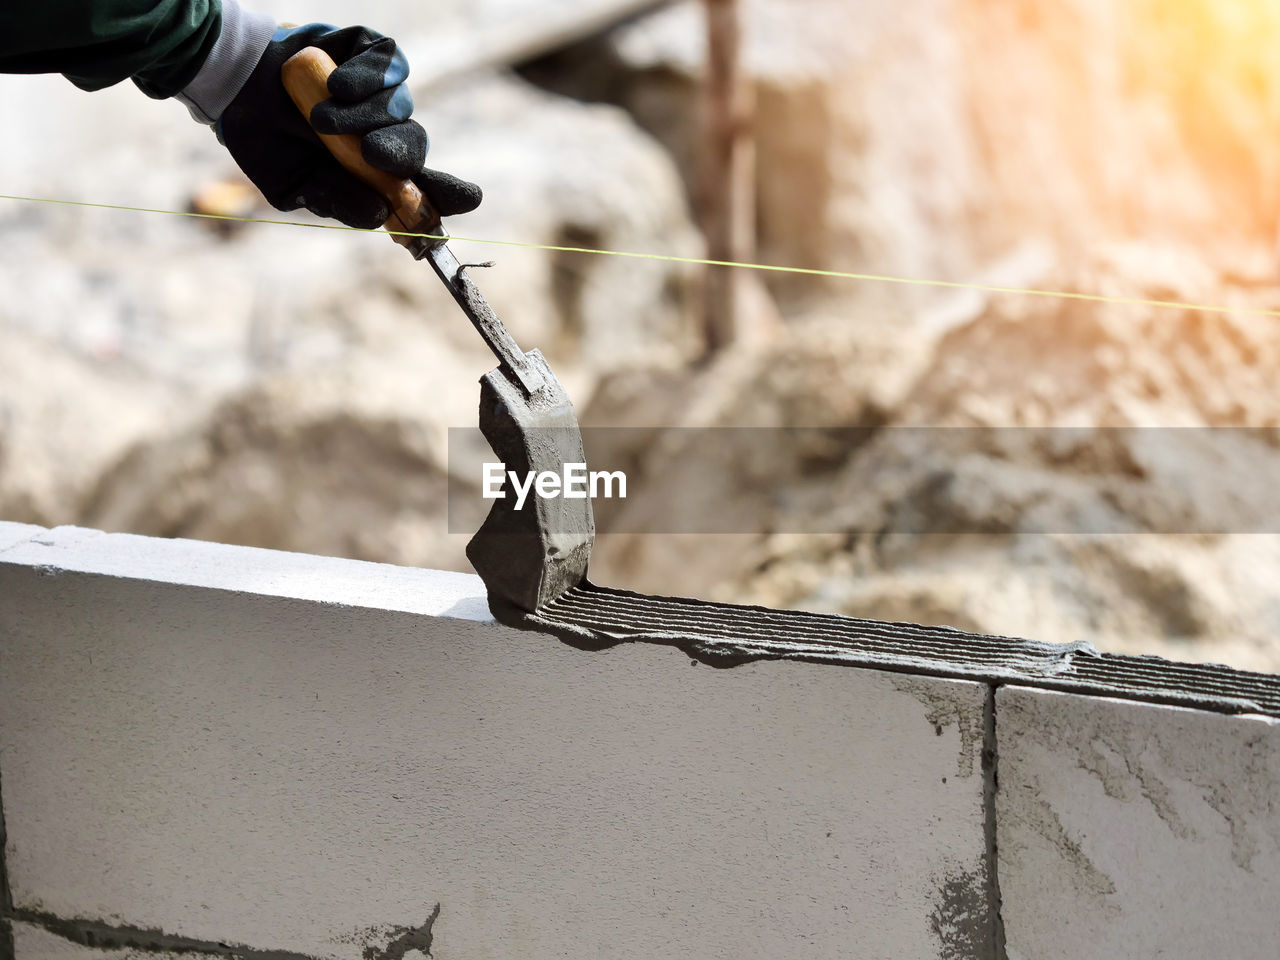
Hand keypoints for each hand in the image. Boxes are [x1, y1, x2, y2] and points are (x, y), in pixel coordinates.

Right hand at [217, 24, 480, 228]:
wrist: (235, 87)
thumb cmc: (270, 145)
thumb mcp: (294, 186)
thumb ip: (335, 200)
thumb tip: (379, 217)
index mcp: (375, 174)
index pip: (424, 188)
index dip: (449, 195)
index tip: (470, 200)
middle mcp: (386, 134)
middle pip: (415, 146)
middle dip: (397, 154)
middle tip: (370, 154)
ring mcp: (382, 94)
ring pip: (399, 106)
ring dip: (363, 117)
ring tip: (319, 121)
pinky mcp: (374, 55)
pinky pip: (388, 65)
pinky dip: (365, 77)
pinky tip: (334, 85)